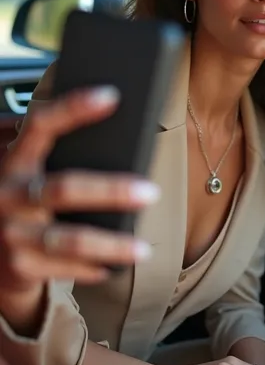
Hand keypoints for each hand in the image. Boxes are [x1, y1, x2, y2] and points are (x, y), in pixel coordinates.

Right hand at [0, 85, 157, 296]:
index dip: (72, 109)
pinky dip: (93, 267)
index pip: (40, 126)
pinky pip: (63, 268)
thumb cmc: (21, 203)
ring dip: (111, 244)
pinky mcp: (18, 265)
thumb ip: (57, 154)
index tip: (110, 96)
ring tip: (144, 248)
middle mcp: (8, 194)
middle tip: (150, 192)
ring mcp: (10, 232)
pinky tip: (115, 266)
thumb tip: (117, 131)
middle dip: (110, 191)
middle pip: (63, 188)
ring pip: (68, 239)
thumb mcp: (29, 173)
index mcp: (15, 162)